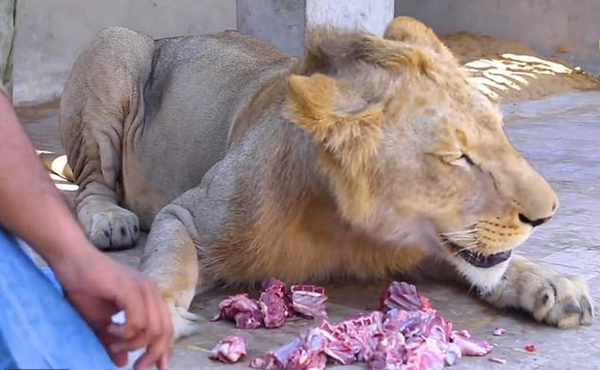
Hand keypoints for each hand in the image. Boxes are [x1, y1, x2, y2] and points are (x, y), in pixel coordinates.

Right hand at [54, 247, 172, 369]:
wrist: (72, 262)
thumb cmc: (85, 289)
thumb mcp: (100, 322)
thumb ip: (114, 342)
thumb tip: (123, 362)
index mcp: (150, 298)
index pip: (167, 328)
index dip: (164, 351)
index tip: (159, 369)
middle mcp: (152, 292)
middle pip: (164, 332)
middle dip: (151, 354)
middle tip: (135, 366)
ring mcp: (143, 289)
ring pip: (152, 329)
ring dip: (132, 343)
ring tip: (112, 340)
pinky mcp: (131, 289)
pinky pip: (138, 321)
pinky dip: (125, 332)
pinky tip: (110, 328)